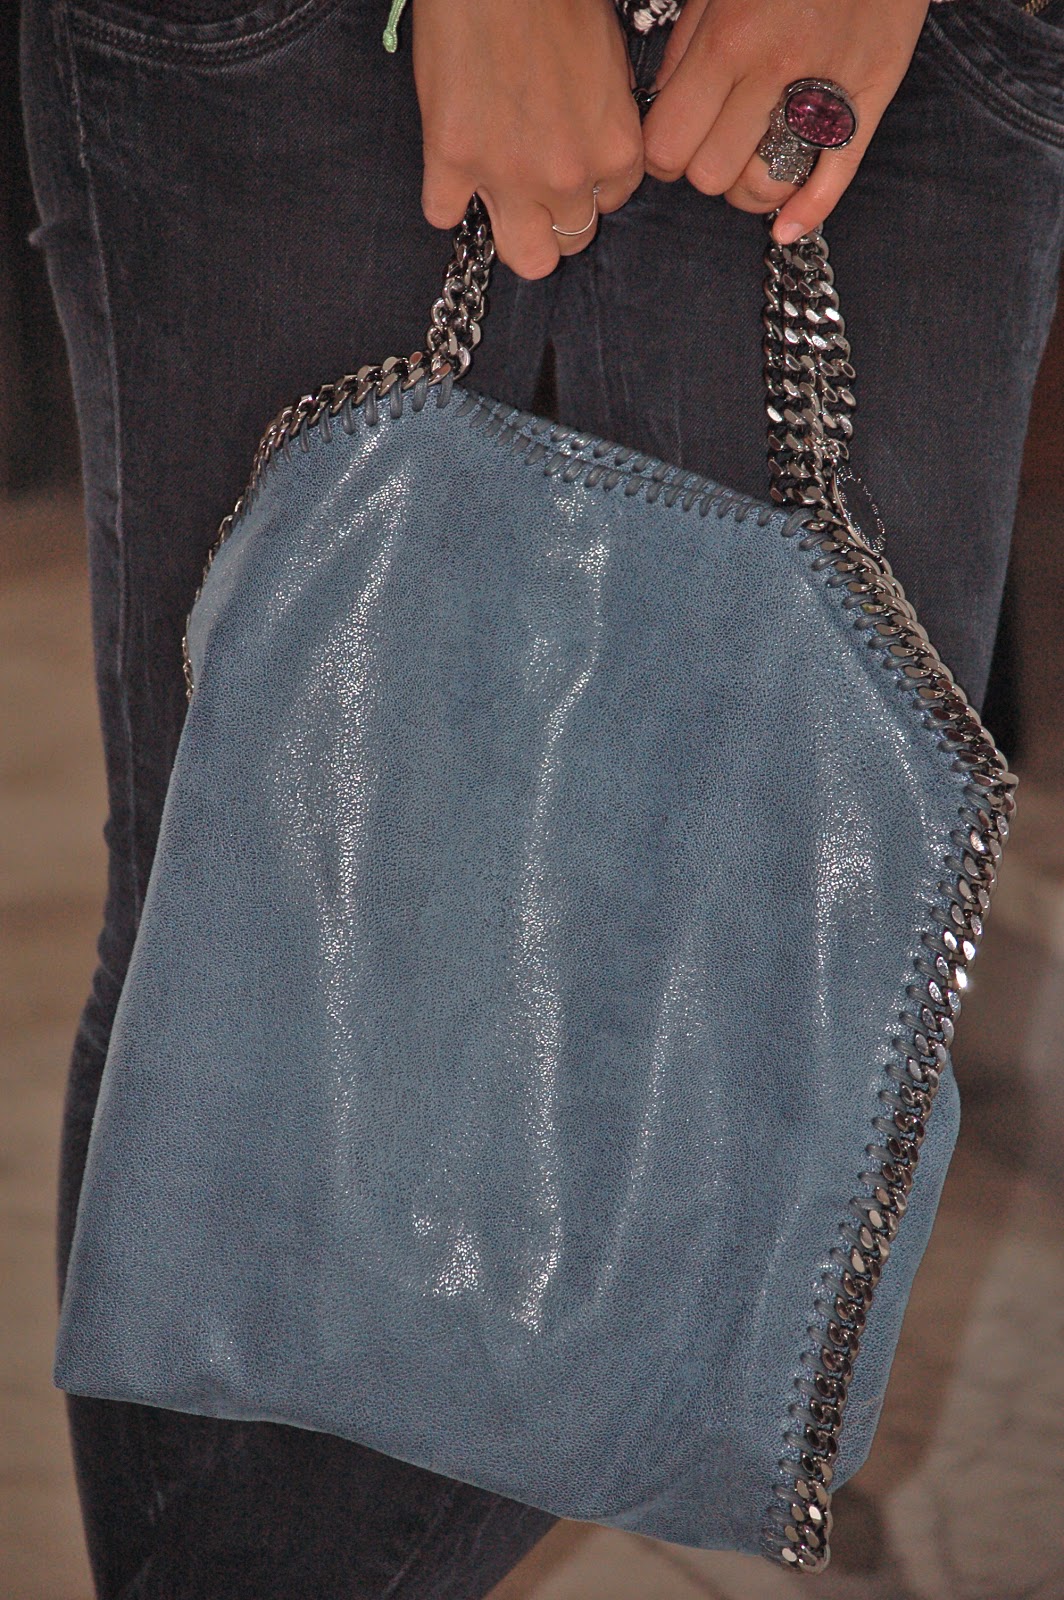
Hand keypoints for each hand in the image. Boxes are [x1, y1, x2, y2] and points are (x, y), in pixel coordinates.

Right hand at [413, 0, 643, 278]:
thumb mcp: (608, 56)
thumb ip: (605, 115)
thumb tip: (593, 133)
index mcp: (615, 148)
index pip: (613, 202)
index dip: (591, 184)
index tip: (573, 162)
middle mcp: (567, 174)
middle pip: (573, 239)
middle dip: (557, 217)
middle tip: (537, 183)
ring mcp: (508, 175)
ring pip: (525, 255)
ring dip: (514, 231)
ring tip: (501, 197)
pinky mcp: (450, 163)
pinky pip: (443, 214)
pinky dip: (444, 196)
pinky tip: (449, 169)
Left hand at [642, 0, 930, 242]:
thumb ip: (686, 44)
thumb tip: (661, 104)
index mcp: (730, 40)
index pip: (669, 146)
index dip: (660, 154)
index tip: (668, 142)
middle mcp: (776, 72)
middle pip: (711, 176)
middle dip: (702, 170)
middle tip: (710, 146)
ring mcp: (827, 89)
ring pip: (766, 187)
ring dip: (748, 188)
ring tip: (748, 162)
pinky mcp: (871, 96)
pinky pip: (836, 178)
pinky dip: (807, 212)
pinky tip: (786, 225)